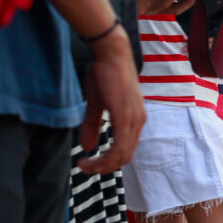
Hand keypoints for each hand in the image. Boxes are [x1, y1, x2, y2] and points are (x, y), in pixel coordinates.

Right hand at [77, 29, 146, 173]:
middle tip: (84, 168)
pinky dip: (105, 157)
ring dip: (102, 165)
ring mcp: (134, 119)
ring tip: (84, 165)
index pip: (126, 150)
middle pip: (125, 156)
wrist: (111, 54)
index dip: (108, 161)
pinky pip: (119, 146)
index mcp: (134, 119)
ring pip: (122, 155)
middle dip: (104, 167)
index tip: (88, 164)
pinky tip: (89, 157)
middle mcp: (138, 121)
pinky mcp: (126, 116)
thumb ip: (93, 125)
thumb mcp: (97, 104)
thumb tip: (88, 147)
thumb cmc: (104, 75)